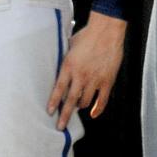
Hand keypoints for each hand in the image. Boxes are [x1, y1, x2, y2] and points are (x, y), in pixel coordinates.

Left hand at [48, 12, 126, 130]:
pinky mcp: (107, 80)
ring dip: (80, 106)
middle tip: (60, 126)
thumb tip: (59, 62)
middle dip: (64, 115)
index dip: (54, 102)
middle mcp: (80, 75)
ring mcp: (94, 79)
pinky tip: (93, 114)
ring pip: (85, 102)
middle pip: (71, 101)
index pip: (59, 89)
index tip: (50, 112)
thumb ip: (65, 57)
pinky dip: (97, 109)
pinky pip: (102, 100)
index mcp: (69, 66)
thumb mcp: (70, 45)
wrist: (106, 30)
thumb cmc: (88, 34)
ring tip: (77, 107)